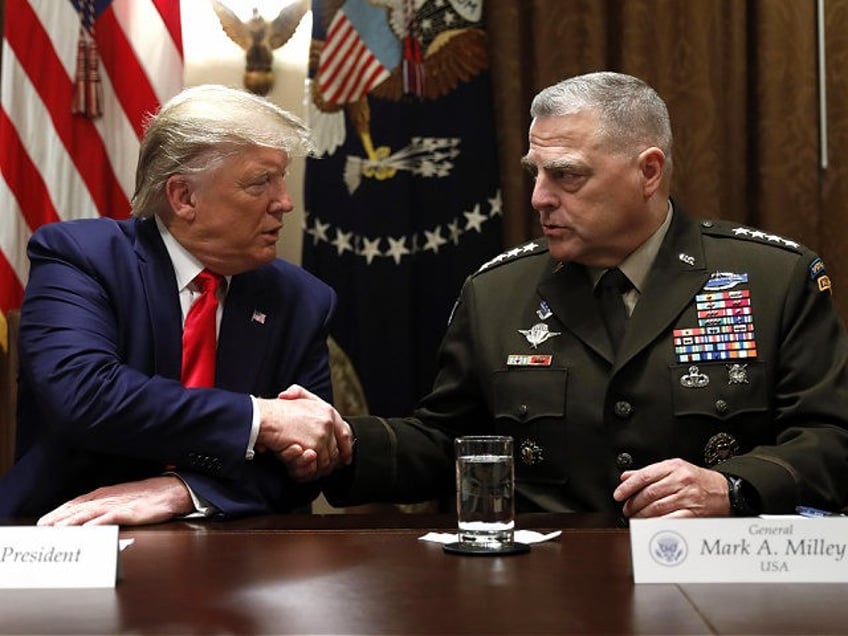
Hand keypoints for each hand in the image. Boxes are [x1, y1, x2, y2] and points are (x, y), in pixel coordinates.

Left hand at [36, 476, 193, 526]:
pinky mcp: (129, 512)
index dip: (60, 512)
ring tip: (57, 530)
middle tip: (42, 528)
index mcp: (105, 494)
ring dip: (71, 522)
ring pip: (89, 513)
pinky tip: (87, 531)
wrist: (171, 491)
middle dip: (59, 518)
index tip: (44, 521)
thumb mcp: (123, 498)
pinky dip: (97, 524)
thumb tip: (91, 518)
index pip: (76, 503)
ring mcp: (117, 505)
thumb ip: (106, 506)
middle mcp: (107, 498)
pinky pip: (110, 518)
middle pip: (77, 508)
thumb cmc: (148, 495)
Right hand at [255, 384, 353, 481]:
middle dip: (329, 462)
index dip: (345, 448)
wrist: (265, 418)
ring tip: (306, 469)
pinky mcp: (314, 447)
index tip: (344, 457)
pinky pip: (316, 465)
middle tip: (319, 468)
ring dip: (317, 468)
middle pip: (336, 450)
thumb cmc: (277, 411)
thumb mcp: (298, 398)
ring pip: (327, 460)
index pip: (344, 433)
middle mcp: (328, 422)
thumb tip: (322, 415)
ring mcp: (322, 435)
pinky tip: (300, 467)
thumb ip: (311, 401)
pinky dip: (309, 470)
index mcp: (327, 411)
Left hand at [613, 458, 730, 518]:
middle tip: (626, 509)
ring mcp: (688, 497)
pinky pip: (670, 520)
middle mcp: (681, 480)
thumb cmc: (697, 480)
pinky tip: (649, 524)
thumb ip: (648, 473)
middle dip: (633, 504)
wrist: (725, 491)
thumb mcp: (674, 469)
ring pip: (657, 507)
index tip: (618, 495)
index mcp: (673, 467)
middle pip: (649, 494)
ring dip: (641, 515)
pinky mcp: (693, 513)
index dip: (628, 487)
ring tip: (635, 517)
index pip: (644, 476)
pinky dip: (656, 523)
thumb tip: (626, 477)